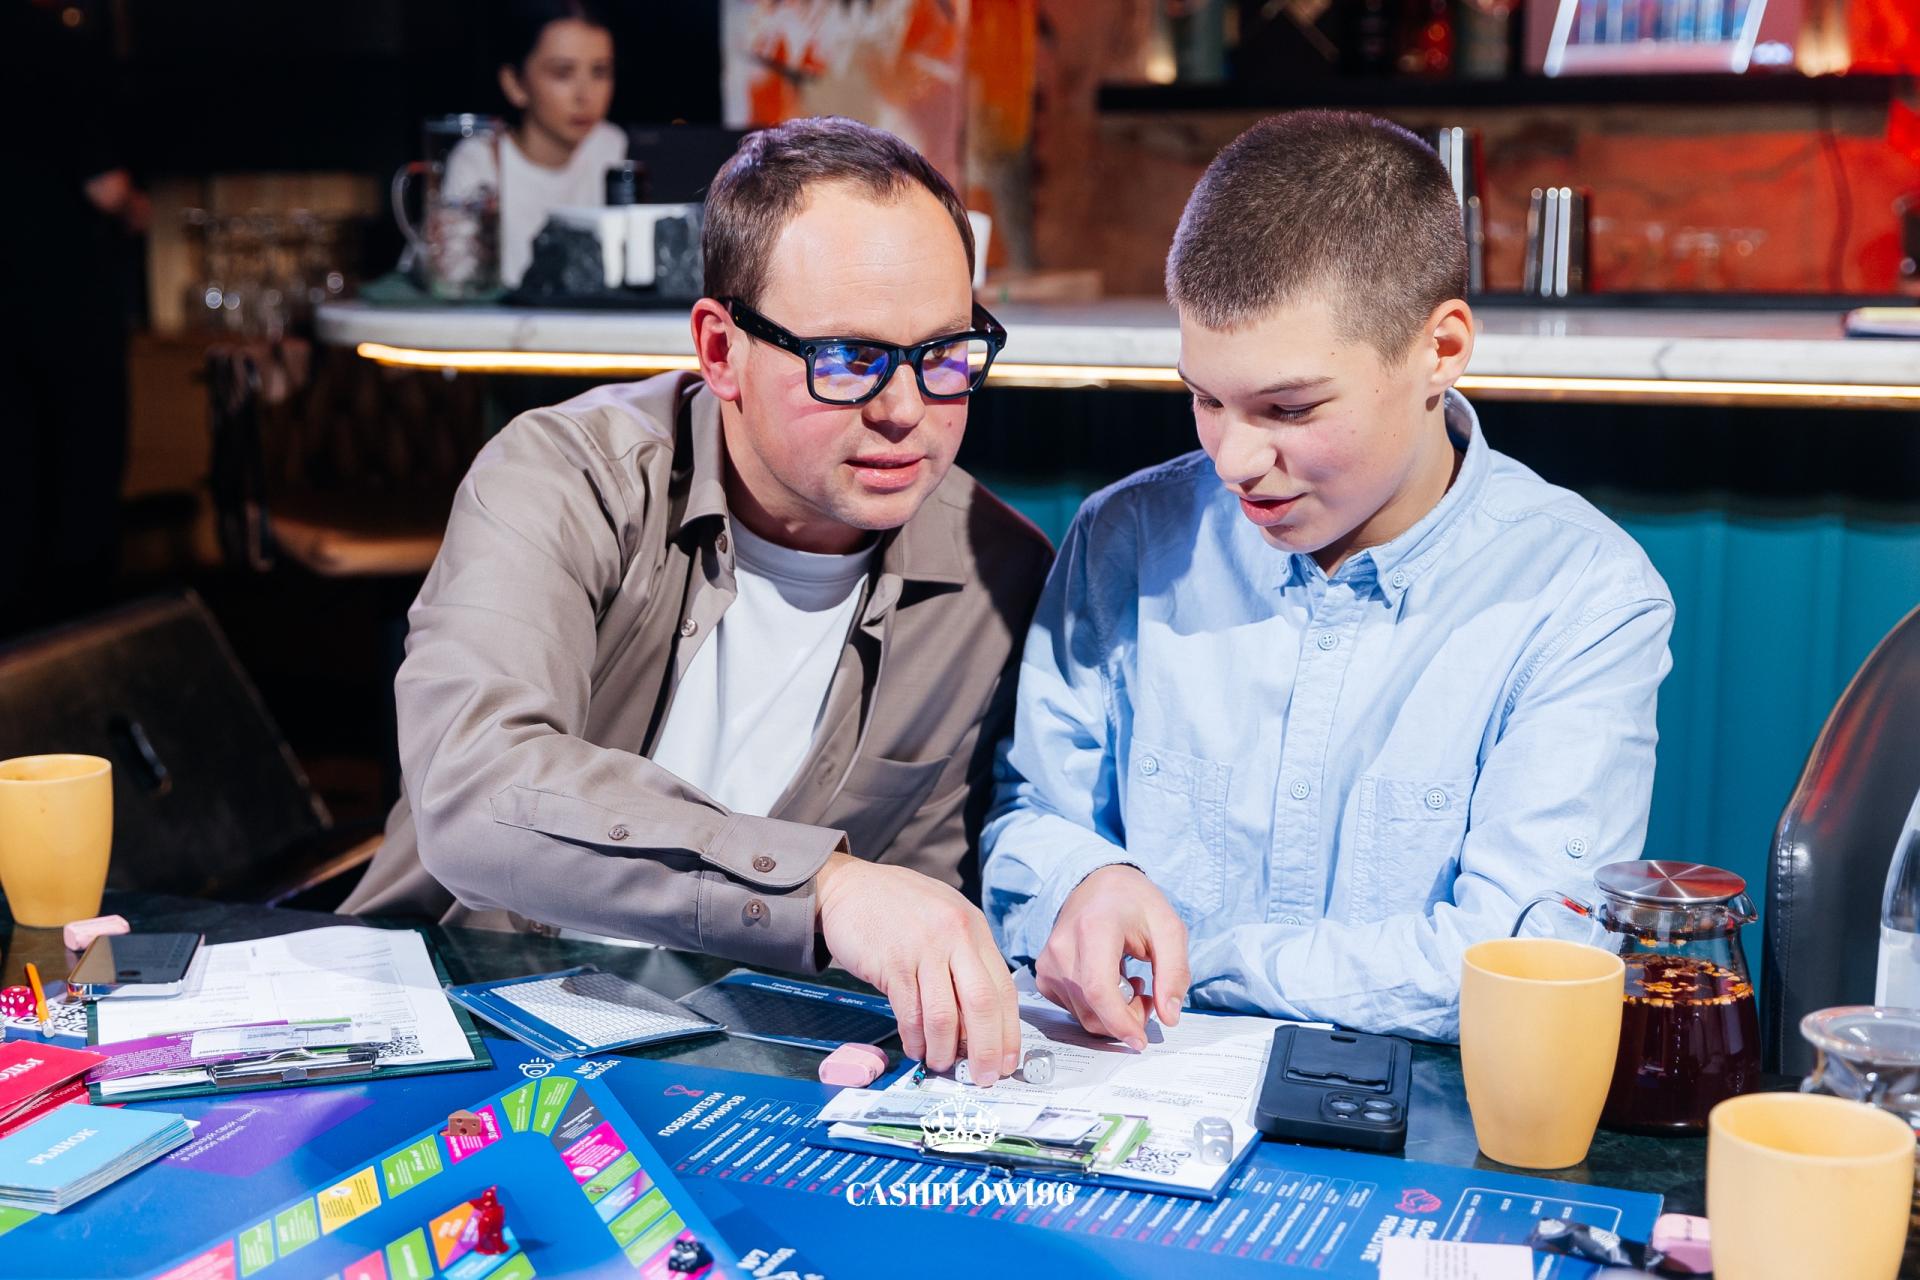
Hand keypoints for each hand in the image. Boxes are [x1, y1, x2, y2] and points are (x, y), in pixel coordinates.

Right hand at [815, 851, 1020, 1084]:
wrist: (848, 887)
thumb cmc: (897, 907)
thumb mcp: (944, 919)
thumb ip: (964, 961)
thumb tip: (977, 1022)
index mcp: (974, 929)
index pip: (1003, 989)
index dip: (1008, 1032)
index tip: (1007, 1061)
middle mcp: (955, 936)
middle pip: (982, 1005)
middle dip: (985, 1049)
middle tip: (982, 1076)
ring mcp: (924, 949)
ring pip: (944, 1015)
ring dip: (944, 1050)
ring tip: (940, 1063)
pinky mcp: (893, 963)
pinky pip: (910, 1013)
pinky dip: (915, 1038)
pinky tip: (915, 1047)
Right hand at [1036, 865, 1189, 1049]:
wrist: (1099, 883)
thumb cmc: (1135, 903)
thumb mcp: (1169, 929)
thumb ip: (1174, 972)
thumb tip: (1169, 1017)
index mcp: (1094, 928)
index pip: (1098, 989)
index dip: (1120, 1022)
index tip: (1141, 1040)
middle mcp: (1062, 946)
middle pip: (1091, 1009)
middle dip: (1126, 1019)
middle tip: (1149, 997)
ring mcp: (1049, 961)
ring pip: (1082, 1014)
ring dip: (1113, 1014)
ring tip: (1131, 984)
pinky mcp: (1044, 973)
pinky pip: (1072, 1009)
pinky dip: (1096, 1008)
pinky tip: (1110, 983)